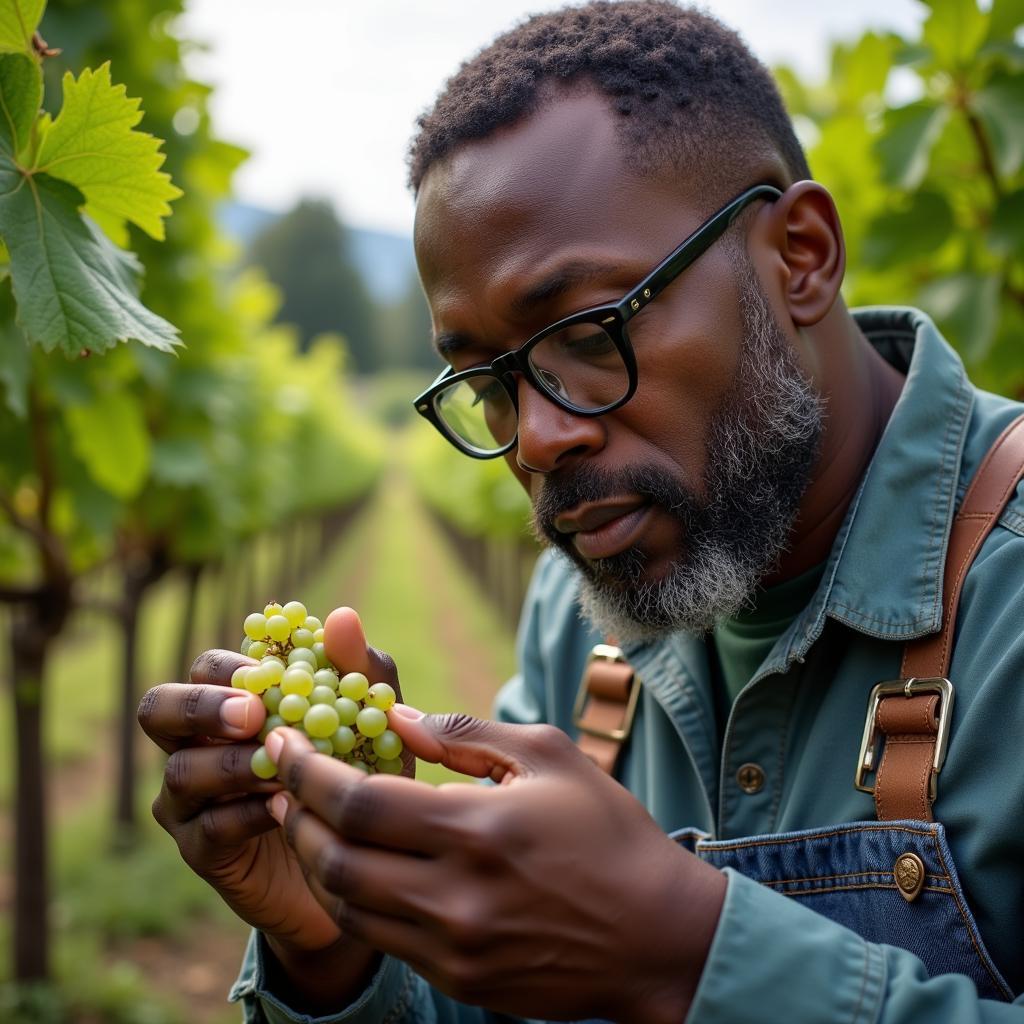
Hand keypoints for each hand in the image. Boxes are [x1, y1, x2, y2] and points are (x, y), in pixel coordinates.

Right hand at [138, 608, 402, 1010]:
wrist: (359, 860)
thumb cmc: (360, 775)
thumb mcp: (372, 721)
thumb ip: (360, 670)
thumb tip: (341, 616)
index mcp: (233, 704)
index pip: (206, 667)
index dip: (229, 667)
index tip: (268, 674)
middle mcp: (199, 744)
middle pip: (157, 708)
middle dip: (199, 706)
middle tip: (251, 715)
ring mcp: (192, 800)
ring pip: (182, 772)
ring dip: (233, 765)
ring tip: (280, 770)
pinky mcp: (201, 850)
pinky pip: (208, 827)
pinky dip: (248, 814)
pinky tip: (286, 809)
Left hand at [263, 708, 726, 1023]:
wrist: (657, 936)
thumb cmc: (607, 832)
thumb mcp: (548, 757)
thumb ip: (466, 734)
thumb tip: (398, 720)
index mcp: (476, 830)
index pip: (357, 804)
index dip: (308, 772)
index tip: (285, 744)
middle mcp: (454, 897)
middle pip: (334, 860)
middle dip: (296, 815)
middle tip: (285, 781)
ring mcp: (453, 948)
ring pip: (347, 906)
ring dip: (316, 859)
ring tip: (309, 820)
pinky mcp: (460, 979)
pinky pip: (382, 938)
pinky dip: (357, 897)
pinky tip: (360, 865)